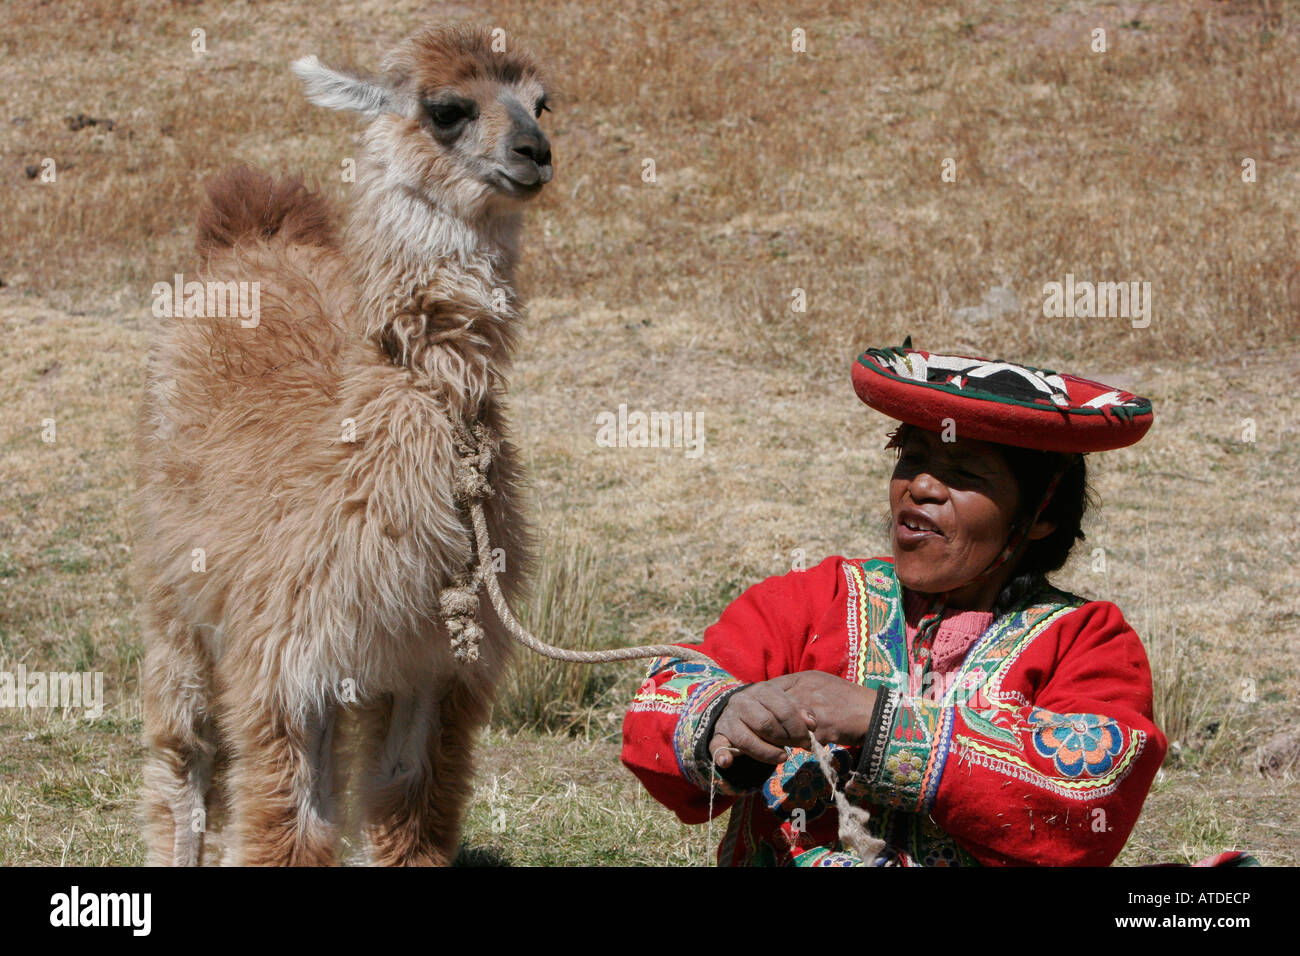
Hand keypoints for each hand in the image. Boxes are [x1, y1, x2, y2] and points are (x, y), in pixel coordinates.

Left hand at [709, 671, 877, 768]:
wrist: (874, 712)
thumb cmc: (846, 699)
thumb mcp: (819, 684)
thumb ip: (797, 690)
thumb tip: (775, 701)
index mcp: (803, 679)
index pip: (768, 691)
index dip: (761, 708)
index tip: (758, 719)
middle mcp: (805, 691)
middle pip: (772, 711)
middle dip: (768, 727)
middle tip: (767, 737)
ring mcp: (813, 709)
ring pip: (784, 727)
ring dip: (782, 738)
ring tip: (787, 743)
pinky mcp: (823, 728)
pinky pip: (801, 740)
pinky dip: (800, 746)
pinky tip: (804, 747)